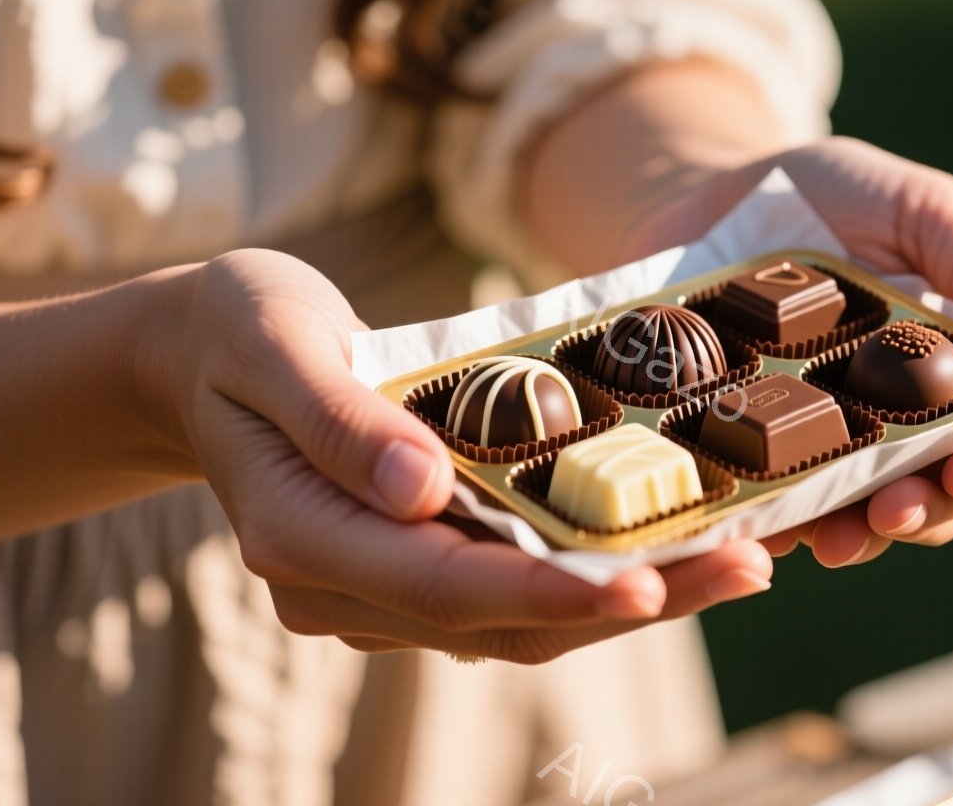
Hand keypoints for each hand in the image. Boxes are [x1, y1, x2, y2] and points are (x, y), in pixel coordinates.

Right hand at [158, 249, 772, 661]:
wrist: (206, 354)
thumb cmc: (243, 330)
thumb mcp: (274, 342)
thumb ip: (339, 418)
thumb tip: (422, 485)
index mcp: (304, 538)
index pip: (443, 586)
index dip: (549, 592)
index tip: (646, 581)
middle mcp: (345, 589)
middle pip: (504, 622)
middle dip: (628, 601)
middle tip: (746, 567)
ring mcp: (381, 592)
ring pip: (522, 621)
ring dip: (632, 596)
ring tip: (741, 560)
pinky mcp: (416, 570)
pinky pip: (517, 590)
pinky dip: (595, 574)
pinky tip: (674, 544)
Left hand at [733, 137, 952, 566]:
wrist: (709, 192)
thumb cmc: (830, 195)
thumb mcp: (914, 206)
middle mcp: (900, 430)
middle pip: (937, 500)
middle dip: (924, 514)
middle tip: (895, 510)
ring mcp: (824, 453)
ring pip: (856, 522)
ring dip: (852, 538)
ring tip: (832, 538)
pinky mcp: (752, 461)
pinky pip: (766, 509)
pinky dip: (765, 523)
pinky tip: (754, 526)